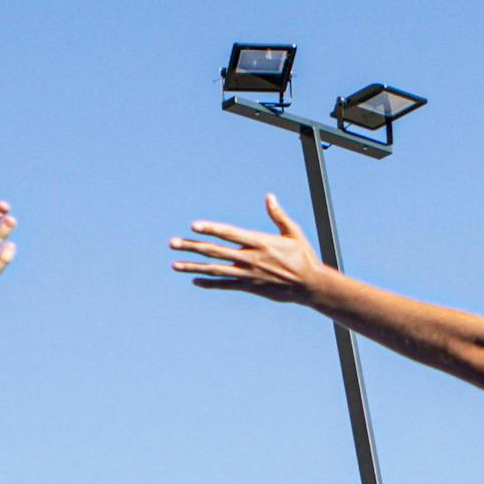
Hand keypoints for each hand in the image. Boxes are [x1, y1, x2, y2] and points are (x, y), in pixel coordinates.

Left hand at [171, 196, 329, 303]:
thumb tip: (269, 196)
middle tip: (172, 243)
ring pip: (215, 269)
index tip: (194, 226)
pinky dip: (209, 282)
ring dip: (193, 266)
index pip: (229, 233)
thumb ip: (278, 215)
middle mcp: (251, 258)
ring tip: (174, 264)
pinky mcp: (249, 287)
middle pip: (215, 251)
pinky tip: (194, 280)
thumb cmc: (303, 257)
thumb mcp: (293, 233)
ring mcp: (248, 274)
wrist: (310, 286)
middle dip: (192, 247)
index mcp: (260, 242)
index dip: (211, 229)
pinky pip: (225, 285)